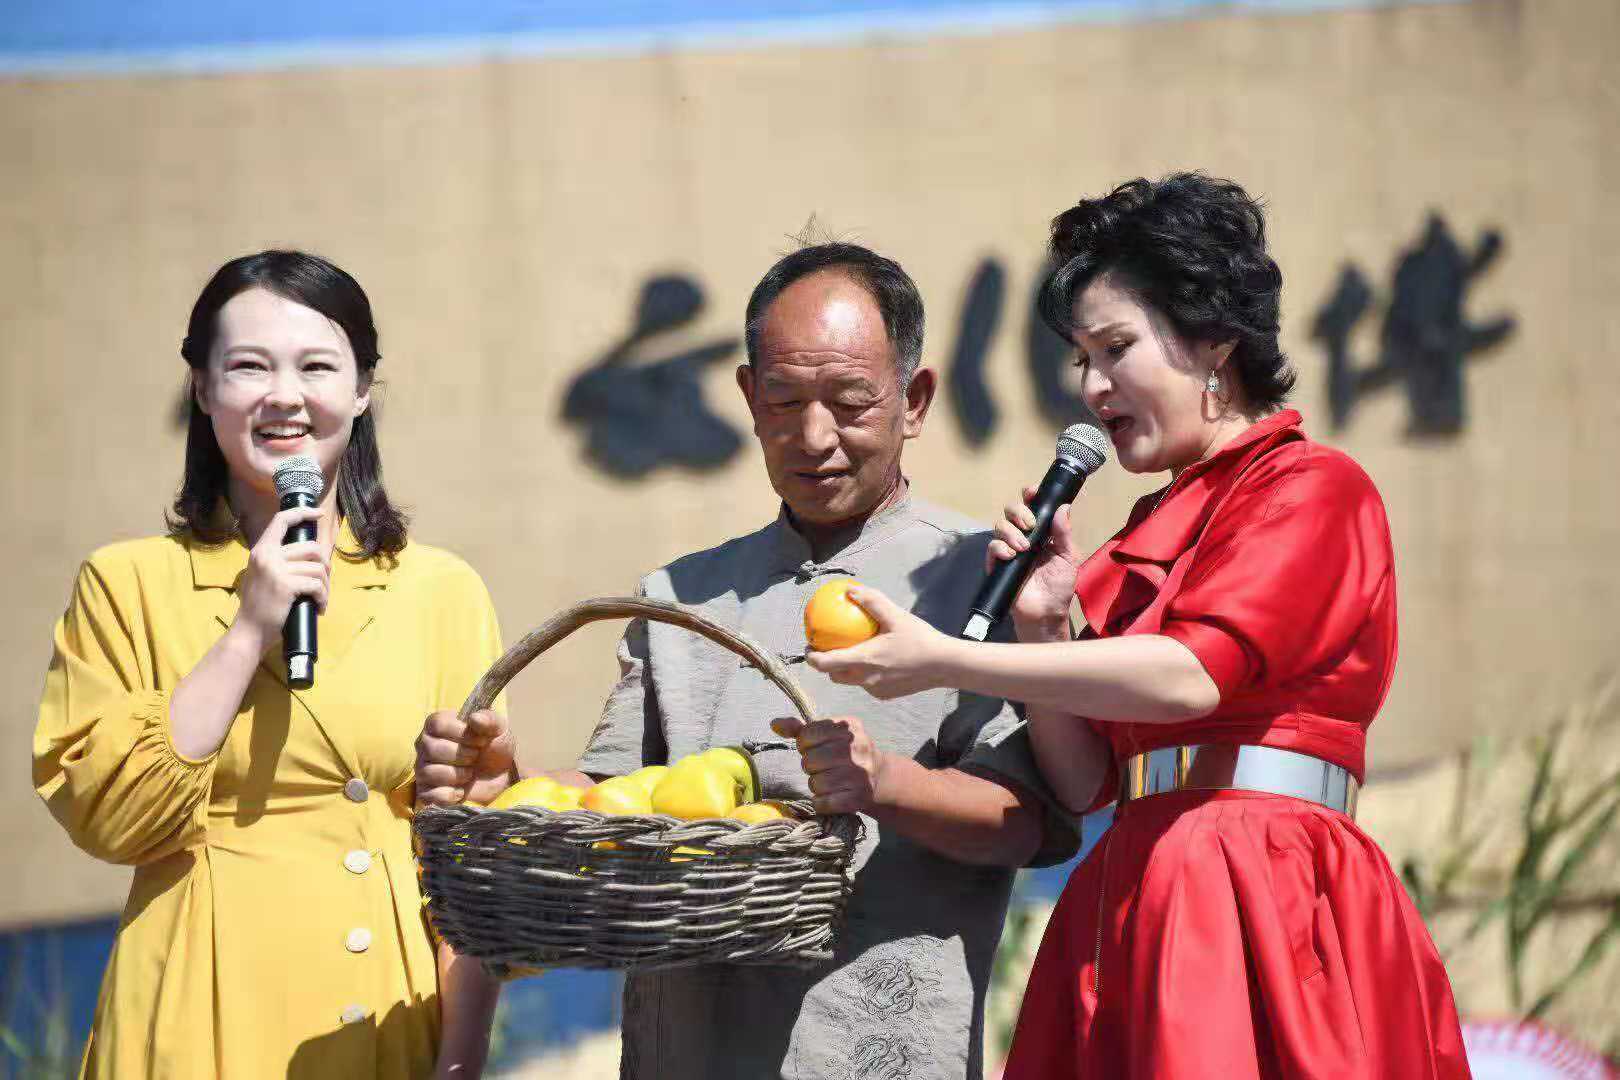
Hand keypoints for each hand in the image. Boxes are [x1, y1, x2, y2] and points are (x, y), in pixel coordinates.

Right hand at [233, 505, 330, 646]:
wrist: (249, 631)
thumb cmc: (259, 606)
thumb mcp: (262, 574)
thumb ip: (278, 560)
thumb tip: (310, 553)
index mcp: (261, 550)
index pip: (281, 520)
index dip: (302, 513)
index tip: (319, 513)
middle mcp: (267, 555)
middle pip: (312, 548)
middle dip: (325, 566)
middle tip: (323, 582)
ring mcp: (276, 569)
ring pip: (318, 567)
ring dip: (325, 585)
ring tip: (320, 598)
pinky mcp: (286, 585)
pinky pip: (317, 585)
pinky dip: (323, 597)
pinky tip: (319, 607)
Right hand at [415, 709, 517, 806]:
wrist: (500, 777)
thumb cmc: (494, 747)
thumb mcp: (499, 730)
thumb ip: (490, 720)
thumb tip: (475, 718)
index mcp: (439, 725)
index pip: (437, 724)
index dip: (460, 733)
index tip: (480, 740)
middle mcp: (425, 746)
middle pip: (431, 748)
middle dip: (460, 755)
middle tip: (475, 757)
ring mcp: (423, 770)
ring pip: (428, 772)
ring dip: (456, 774)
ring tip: (469, 773)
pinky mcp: (426, 793)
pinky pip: (429, 795)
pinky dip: (449, 795)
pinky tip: (461, 791)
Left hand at [770, 714, 888, 814]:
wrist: (879, 777)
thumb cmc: (845, 753)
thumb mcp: (827, 735)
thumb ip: (800, 729)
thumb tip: (775, 724)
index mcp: (849, 727)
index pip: (808, 735)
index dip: (806, 744)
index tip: (817, 748)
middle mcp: (859, 747)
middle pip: (810, 760)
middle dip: (811, 766)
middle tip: (823, 767)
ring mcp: (860, 774)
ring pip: (815, 783)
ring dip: (816, 785)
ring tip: (829, 781)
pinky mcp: (858, 798)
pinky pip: (823, 803)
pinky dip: (821, 803)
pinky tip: (831, 796)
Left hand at [804, 585, 948, 699]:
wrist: (944, 665)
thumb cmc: (920, 638)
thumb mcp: (896, 615)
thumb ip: (871, 601)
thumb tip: (849, 590)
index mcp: (863, 660)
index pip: (825, 664)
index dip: (811, 657)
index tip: (809, 645)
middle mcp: (866, 679)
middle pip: (834, 675)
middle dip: (825, 664)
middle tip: (826, 647)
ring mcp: (875, 690)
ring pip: (851, 680)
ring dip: (846, 669)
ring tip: (849, 652)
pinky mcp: (886, 695)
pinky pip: (868, 684)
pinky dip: (865, 674)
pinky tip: (875, 661)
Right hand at [986, 486, 1081, 633]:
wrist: (1045, 613)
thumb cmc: (1059, 586)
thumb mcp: (1068, 557)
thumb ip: (1064, 533)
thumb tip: (1063, 507)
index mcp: (1042, 531)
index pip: (1032, 506)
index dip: (1030, 495)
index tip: (1032, 492)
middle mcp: (1023, 536)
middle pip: (1011, 510)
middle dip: (1019, 512)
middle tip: (1031, 526)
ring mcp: (1009, 548)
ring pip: (1000, 525)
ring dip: (1011, 532)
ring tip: (1024, 548)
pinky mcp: (997, 563)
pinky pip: (992, 546)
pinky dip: (1000, 547)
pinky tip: (1011, 556)